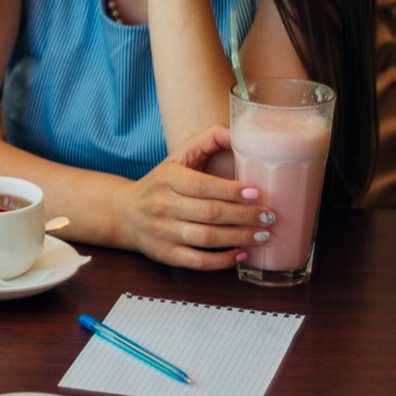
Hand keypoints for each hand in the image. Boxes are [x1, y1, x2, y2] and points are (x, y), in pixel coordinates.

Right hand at [116, 125, 273, 269]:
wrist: (125, 213)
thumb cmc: (161, 182)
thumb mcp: (179, 155)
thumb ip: (209, 139)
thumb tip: (240, 133)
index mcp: (167, 178)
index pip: (201, 185)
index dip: (231, 191)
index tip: (257, 192)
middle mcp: (162, 206)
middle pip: (209, 213)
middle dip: (244, 216)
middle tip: (270, 216)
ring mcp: (163, 232)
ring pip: (207, 238)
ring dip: (239, 238)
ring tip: (263, 235)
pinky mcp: (166, 254)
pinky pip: (198, 261)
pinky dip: (223, 261)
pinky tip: (241, 254)